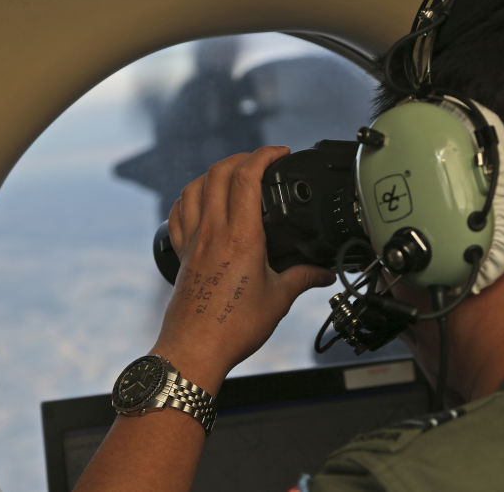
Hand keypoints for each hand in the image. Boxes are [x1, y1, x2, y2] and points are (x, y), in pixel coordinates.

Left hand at [152, 146, 335, 393]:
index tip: (281, 153)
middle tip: (262, 161)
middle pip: (218, 173)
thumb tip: (324, 273)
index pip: (247, 178)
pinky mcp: (182, 253)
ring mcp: (193, 241)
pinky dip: (190, 196)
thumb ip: (303, 279)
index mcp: (241, 237)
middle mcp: (213, 232)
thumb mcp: (278, 300)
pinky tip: (200, 200)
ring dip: (215, 172)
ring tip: (233, 173)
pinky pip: (178, 213)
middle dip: (242, 157)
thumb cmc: (233, 327)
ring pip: (195, 187)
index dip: (265, 155)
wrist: (195, 350)